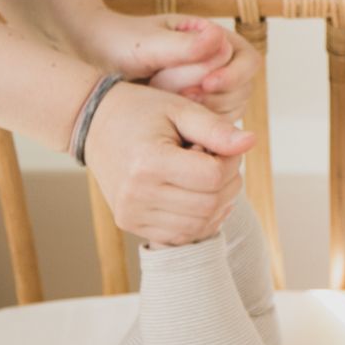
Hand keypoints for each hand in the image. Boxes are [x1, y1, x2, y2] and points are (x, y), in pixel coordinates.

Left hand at [75, 11, 261, 123]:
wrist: (96, 61)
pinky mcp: (196, 110)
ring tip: (170, 107)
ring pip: (229, 111)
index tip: (205, 85)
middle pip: (243, 90)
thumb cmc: (122, 43)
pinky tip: (169, 124)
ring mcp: (209, 89)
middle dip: (215, 98)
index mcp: (214, 38)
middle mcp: (218, 64)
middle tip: (182, 99)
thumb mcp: (150, 43)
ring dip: (204, 113)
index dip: (232, 75)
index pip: (248, 60)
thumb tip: (218, 36)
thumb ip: (184, 45)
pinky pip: (211, 126)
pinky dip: (195, 127)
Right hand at [81, 81, 250, 245]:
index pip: (212, 177)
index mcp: (148, 162)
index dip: (230, 162)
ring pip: (199, 225)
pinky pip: (180, 235)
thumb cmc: (141, 112)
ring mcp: (130, 214)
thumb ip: (216, 129)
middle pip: (209, 204)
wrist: (93, 124)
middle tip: (218, 160)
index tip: (224, 146)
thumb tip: (251, 142)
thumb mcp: (179, 110)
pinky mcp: (130, 224)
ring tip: (206, 176)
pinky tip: (196, 195)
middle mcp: (136, 194)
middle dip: (227, 183)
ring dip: (217, 203)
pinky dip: (199, 219)